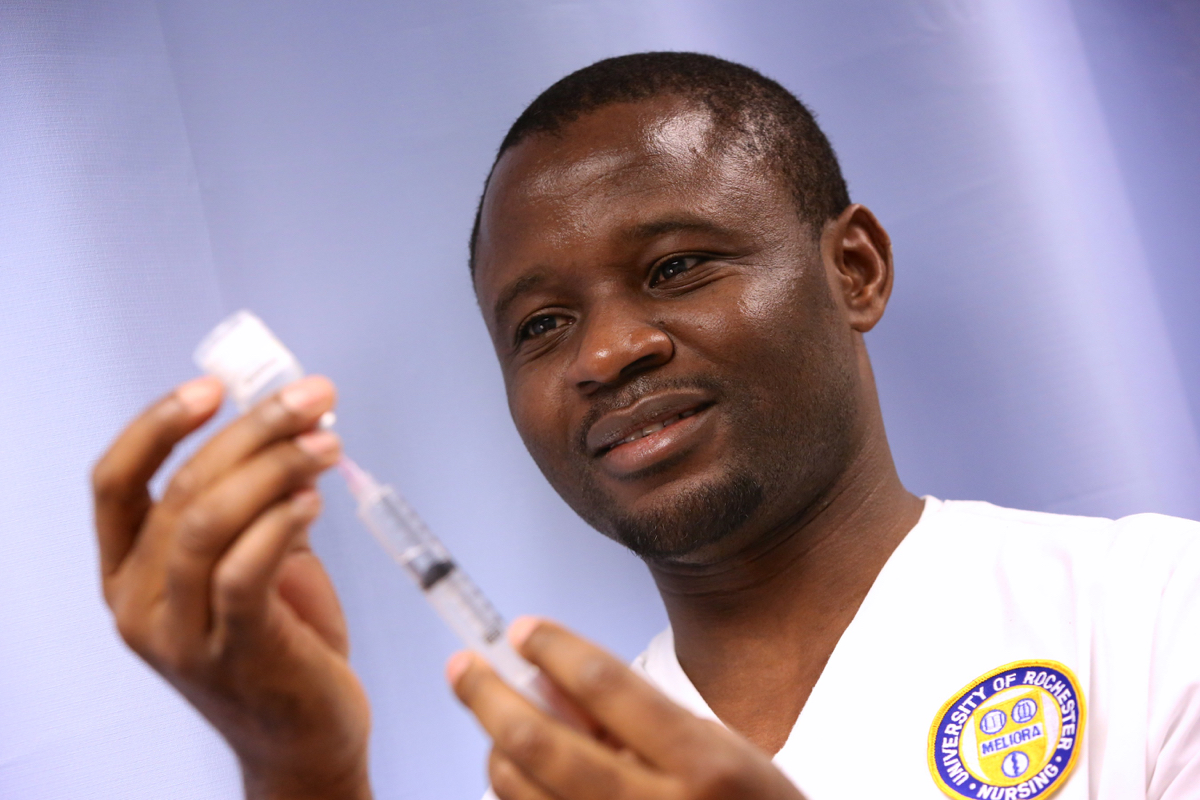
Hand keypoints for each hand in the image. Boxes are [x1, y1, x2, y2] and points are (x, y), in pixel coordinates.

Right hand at [92, 375, 370, 799]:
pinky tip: (314, 497)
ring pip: (207, 520)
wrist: (304, 733)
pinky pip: (246, 570)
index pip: (114, 482)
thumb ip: (257, 500)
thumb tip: (293, 421)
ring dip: (275, 467)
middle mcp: (138, 603)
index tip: (214, 386)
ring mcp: (180, 634)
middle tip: (315, 399)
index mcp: (129, 572)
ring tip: (328, 443)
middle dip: (254, 430)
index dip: (157, 425)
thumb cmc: (281, 639)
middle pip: (181, 487)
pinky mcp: (234, 654)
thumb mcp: (254, 560)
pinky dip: (281, 520)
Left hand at [448, 618, 804, 799]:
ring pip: (521, 789)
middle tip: (462, 664)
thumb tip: (548, 674)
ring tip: (497, 719)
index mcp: (702, 763)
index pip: (607, 686)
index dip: (553, 648)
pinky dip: (515, 788)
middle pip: (543, 742)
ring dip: (495, 744)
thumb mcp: (715, 746)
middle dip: (488, 695)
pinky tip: (518, 768)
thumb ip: (636, 714)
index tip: (521, 630)